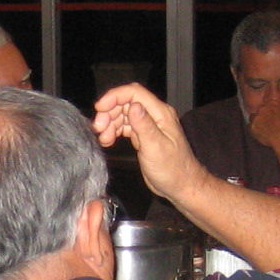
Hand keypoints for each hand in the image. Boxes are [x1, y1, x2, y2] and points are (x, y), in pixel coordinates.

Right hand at [91, 82, 207, 206]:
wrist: (180, 185)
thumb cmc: (172, 169)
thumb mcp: (156, 147)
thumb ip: (144, 126)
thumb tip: (133, 106)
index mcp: (160, 113)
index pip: (134, 93)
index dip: (114, 97)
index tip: (99, 108)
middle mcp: (154, 115)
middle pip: (126, 103)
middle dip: (109, 112)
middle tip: (98, 128)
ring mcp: (148, 125)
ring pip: (123, 114)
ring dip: (110, 123)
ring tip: (103, 139)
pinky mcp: (142, 136)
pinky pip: (125, 126)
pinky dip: (114, 131)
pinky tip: (108, 141)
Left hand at [246, 100, 279, 150]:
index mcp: (272, 103)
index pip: (267, 105)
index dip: (268, 111)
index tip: (270, 117)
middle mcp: (262, 108)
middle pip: (259, 111)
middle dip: (262, 117)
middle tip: (267, 124)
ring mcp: (256, 117)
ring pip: (253, 118)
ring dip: (257, 123)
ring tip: (264, 130)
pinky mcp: (252, 126)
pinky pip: (250, 128)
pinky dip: (254, 131)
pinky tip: (261, 135)